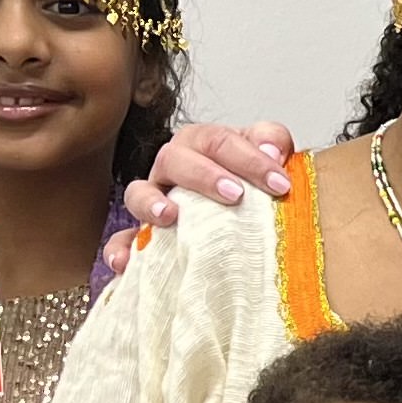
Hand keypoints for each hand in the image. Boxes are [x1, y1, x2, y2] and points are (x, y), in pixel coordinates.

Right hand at [121, 119, 298, 235]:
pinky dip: (121, 248)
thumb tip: (272, 151)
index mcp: (204, 146)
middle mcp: (175, 168)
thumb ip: (273, 143)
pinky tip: (125, 262)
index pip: (219, 141)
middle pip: (175, 158)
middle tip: (234, 194)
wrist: (247, 224)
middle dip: (204, 174)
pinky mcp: (145, 235)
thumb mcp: (269, 159)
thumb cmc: (254, 188)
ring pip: (139, 191)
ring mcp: (156, 200)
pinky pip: (124, 239)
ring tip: (170, 216)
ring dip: (151, 202)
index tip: (280, 184)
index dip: (250, 158)